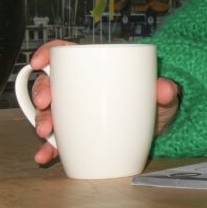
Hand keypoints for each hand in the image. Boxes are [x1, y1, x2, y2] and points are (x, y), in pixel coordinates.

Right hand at [28, 40, 180, 164]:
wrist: (156, 130)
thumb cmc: (154, 103)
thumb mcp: (163, 95)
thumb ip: (165, 91)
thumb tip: (165, 89)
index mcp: (97, 69)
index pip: (66, 53)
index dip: (48, 52)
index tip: (40, 61)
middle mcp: (79, 89)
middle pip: (51, 83)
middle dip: (42, 92)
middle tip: (45, 104)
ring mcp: (74, 113)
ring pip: (49, 112)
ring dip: (42, 121)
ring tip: (46, 132)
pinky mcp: (74, 135)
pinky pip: (57, 141)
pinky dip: (48, 149)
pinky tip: (44, 155)